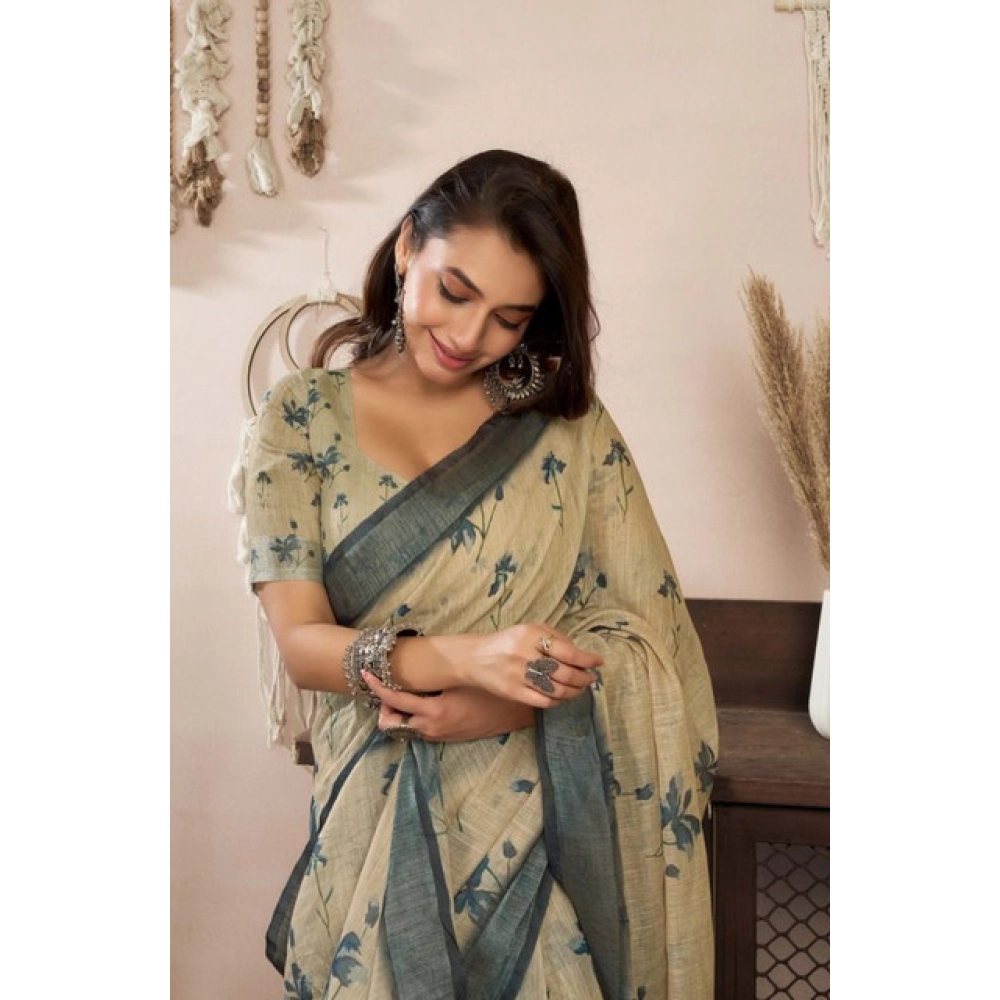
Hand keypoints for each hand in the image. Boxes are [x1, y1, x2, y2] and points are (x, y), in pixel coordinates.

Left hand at [364, 672, 534, 741]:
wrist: (513, 714)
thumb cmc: (489, 692)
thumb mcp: (460, 680)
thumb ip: (434, 676)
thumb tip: (411, 661)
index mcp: (432, 712)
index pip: (393, 702)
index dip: (377, 687)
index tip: (367, 674)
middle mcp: (429, 728)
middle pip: (390, 722)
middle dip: (385, 706)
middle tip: (390, 686)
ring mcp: (436, 735)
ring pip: (402, 727)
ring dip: (398, 711)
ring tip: (406, 690)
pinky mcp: (444, 737)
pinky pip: (417, 728)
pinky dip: (412, 716)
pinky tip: (423, 699)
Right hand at [453, 624, 602, 708]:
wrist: (475, 658)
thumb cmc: (508, 642)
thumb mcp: (529, 629)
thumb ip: (554, 637)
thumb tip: (580, 653)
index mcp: (530, 635)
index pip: (567, 650)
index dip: (586, 659)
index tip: (598, 662)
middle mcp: (525, 655)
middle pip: (564, 673)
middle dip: (583, 678)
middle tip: (590, 678)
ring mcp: (519, 676)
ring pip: (557, 690)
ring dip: (574, 691)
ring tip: (580, 688)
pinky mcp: (514, 693)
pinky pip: (543, 701)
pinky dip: (558, 701)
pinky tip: (562, 696)